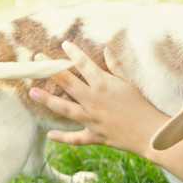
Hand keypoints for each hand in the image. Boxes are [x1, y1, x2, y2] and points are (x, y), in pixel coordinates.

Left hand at [29, 41, 167, 155]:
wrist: (150, 133)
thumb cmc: (142, 105)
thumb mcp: (129, 82)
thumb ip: (116, 66)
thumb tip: (106, 49)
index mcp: (104, 84)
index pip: (84, 64)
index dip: (73, 53)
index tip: (64, 44)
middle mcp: (93, 100)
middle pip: (67, 82)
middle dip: (51, 69)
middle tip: (37, 59)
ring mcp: (92, 119)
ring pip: (64, 108)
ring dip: (47, 100)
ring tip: (32, 92)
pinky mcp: (94, 135)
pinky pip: (75, 138)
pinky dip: (63, 137)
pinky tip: (50, 134)